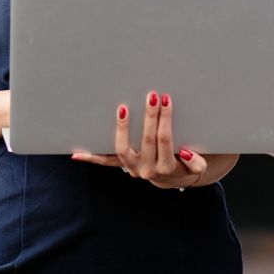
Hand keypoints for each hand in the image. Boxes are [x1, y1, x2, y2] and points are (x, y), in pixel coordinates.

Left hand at [71, 91, 206, 189]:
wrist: (172, 177)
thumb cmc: (184, 163)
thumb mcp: (197, 165)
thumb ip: (195, 161)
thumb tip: (184, 152)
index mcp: (166, 168)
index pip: (165, 140)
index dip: (165, 120)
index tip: (166, 100)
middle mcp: (146, 171)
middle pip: (147, 140)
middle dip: (150, 116)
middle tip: (152, 95)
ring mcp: (131, 168)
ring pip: (123, 149)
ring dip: (122, 128)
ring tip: (123, 108)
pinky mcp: (121, 165)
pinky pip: (105, 162)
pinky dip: (91, 158)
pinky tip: (76, 154)